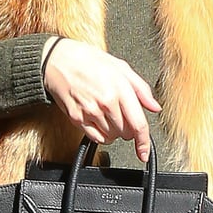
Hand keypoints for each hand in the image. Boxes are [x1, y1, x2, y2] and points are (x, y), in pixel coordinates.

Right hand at [42, 37, 161, 162]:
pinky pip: (95, 138)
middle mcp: (106, 103)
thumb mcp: (121, 67)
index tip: (144, 152)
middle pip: (125, 133)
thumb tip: (154, 106)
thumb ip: (141, 89)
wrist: (58, 60)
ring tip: (108, 113)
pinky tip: (99, 121)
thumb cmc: (88, 60)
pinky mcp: (76, 118)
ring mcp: (90, 112)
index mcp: (119, 90)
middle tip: (122, 114)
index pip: (138, 124)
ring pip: (111, 137)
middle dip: (128, 128)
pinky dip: (101, 135)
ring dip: (114, 131)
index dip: (144, 142)